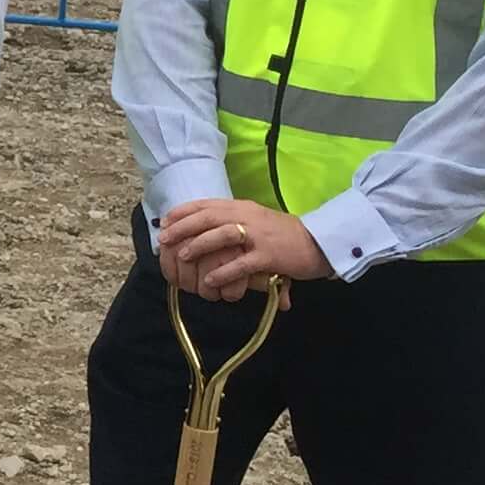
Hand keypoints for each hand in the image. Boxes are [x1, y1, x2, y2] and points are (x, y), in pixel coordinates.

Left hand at [155, 198, 324, 299]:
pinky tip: (211, 280)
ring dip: (200, 245)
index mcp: (243, 207)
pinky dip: (224, 271)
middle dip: (184, 227)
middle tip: (165, 239)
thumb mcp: (256, 221)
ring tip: (184, 256)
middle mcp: (249, 217)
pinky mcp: (270, 256)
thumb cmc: (283, 235)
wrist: (319, 243)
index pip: (207, 204)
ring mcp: (260, 236)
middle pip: (210, 216)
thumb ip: (231, 222)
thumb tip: (200, 231)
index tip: (165, 221)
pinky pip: (242, 264)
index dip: (183, 211)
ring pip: (224, 235)